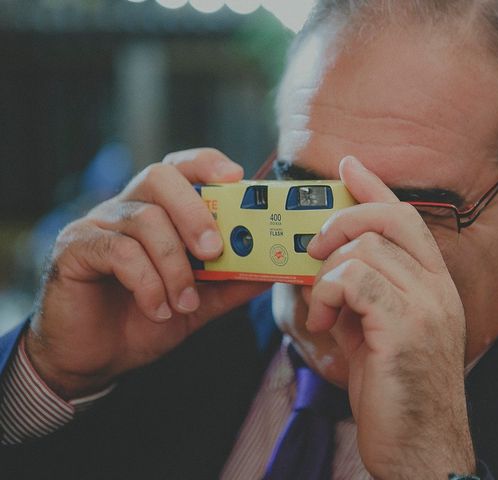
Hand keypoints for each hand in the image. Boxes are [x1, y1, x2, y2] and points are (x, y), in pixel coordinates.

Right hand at [27, 148, 269, 398]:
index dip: (207, 163)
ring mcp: (98, 224)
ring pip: (144, 219)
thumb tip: (274, 268)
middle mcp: (127, 207)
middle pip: (161, 177)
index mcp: (159, 211)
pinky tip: (158, 309)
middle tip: (215, 249)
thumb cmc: (146, 320)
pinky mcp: (75, 249)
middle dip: (195, 211)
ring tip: (185, 302)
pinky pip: (119, 250)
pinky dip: (148, 282)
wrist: (96, 359)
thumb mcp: (199, 302)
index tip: (236, 176)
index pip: (181, 168)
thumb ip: (232, 282)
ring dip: (174, 265)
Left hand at [305, 156, 475, 478]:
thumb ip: (359, 294)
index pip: (405, 216)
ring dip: (325, 274)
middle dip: (341, 220)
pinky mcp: (406, 327)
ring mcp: (426, 304)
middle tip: (314, 250)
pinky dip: (326, 295)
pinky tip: (322, 324)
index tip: (348, 164)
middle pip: (387, 217)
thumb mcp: (374, 332)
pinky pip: (354, 280)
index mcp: (433, 283)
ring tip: (320, 309)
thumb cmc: (392, 389)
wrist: (419, 447)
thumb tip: (323, 265)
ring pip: (363, 248)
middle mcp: (436, 286)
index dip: (374, 185)